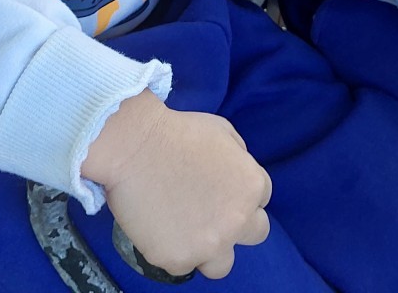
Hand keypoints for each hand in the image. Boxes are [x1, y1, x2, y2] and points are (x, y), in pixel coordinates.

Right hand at [82, 89, 271, 279]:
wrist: (136, 146)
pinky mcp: (177, 260)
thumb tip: (236, 176)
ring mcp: (208, 244)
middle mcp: (237, 221)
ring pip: (221, 264)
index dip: (239, 192)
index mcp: (251, 187)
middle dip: (238, 223)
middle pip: (256, 234)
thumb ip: (240, 159)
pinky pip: (181, 265)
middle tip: (211, 212)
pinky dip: (172, 250)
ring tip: (186, 230)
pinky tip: (159, 228)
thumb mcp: (224, 132)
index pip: (261, 199)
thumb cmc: (178, 132)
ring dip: (210, 249)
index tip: (220, 188)